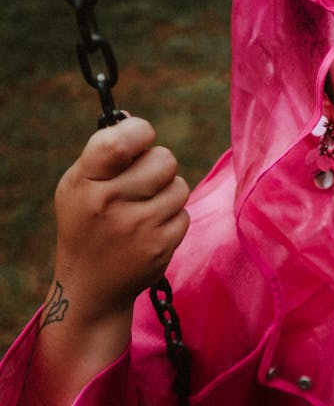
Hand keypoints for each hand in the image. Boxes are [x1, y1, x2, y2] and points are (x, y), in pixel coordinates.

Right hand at [53, 117, 189, 323]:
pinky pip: (184, 214)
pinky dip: (172, 218)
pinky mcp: (160, 247)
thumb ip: (105, 153)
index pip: (120, 142)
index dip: (140, 131)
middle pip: (164, 159)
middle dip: (159, 164)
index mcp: (85, 181)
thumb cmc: (87, 222)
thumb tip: (134, 121)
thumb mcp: (79, 185)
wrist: (91, 284)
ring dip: (168, 192)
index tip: (141, 137)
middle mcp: (109, 204)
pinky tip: (151, 229)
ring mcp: (137, 227)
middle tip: (144, 179)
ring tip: (145, 207)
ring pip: (179, 186)